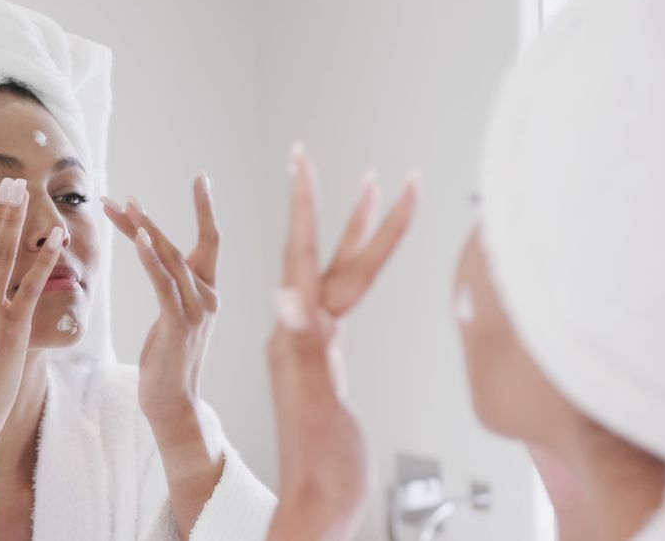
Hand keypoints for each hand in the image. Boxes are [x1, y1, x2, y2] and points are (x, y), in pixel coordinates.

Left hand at [103, 175, 223, 537]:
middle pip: (180, 244)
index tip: (201, 177)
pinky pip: (164, 284)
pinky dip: (152, 258)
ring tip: (120, 206)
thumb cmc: (168, 365)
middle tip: (120, 196)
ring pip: (171, 259)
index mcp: (209, 293)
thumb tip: (155, 260)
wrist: (174, 407)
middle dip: (147, 219)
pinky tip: (139, 238)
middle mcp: (208, 297)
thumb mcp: (171, 320)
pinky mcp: (180, 325)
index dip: (206, 208)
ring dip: (144, 230)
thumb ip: (169, 289)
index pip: (211, 240)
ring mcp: (197, 311)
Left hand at [266, 145, 418, 540]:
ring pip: (341, 277)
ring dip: (359, 235)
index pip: (305, 256)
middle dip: (346, 210)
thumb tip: (286, 295)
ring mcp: (317, 346)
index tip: (303, 161)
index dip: (308, 207)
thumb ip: (304, 349)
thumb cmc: (319, 466)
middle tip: (367, 169)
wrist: (320, 504)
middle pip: (330, 258)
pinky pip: (345, 303)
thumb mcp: (314, 403)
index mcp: (298, 334)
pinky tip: (362, 267)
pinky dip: (359, 275)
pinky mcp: (329, 362)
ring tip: (378, 194)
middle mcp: (303, 332)